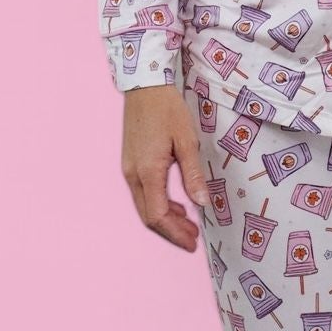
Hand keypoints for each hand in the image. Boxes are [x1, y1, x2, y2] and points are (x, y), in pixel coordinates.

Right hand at [121, 83, 210, 250]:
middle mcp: (133, 174)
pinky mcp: (130, 163)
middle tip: (193, 240)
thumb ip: (193, 174)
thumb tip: (202, 203)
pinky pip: (143, 194)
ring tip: (189, 226)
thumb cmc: (167, 109)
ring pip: (144, 207)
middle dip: (171, 232)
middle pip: (149, 216)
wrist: (145, 87)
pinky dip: (159, 205)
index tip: (193, 243)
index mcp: (148, 171)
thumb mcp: (187, 140)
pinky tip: (176, 205)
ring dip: (165, 220)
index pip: (158, 215)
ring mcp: (129, 169)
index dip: (175, 233)